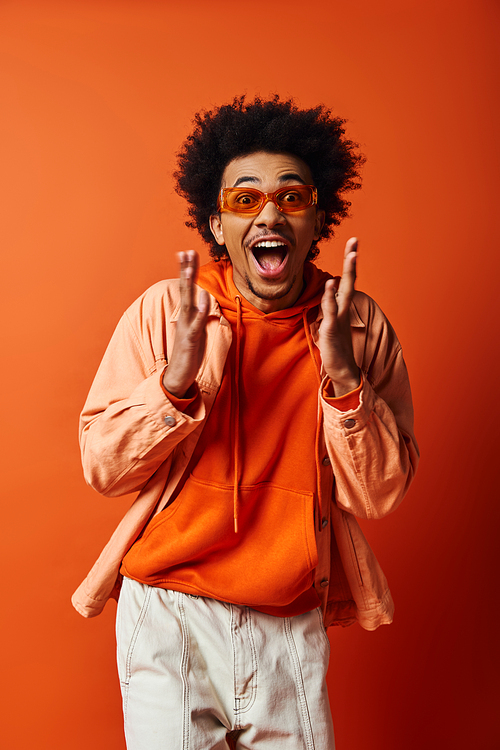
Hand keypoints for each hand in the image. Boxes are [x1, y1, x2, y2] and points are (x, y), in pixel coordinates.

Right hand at [162, 250, 208, 397]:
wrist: (179, 376)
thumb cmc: (189, 352)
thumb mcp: (196, 329)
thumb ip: (199, 312)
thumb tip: (205, 296)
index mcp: (187, 314)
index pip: (187, 288)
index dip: (187, 270)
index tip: (186, 252)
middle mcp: (184, 318)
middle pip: (185, 290)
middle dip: (185, 270)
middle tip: (185, 251)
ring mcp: (186, 328)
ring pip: (187, 302)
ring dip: (188, 285)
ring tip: (189, 267)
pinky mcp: (190, 340)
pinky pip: (196, 323)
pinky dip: (201, 311)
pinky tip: (204, 298)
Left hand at [318, 237, 359, 396]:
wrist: (343, 372)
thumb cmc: (336, 349)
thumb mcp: (330, 324)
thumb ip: (330, 307)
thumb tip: (331, 290)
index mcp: (343, 308)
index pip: (346, 282)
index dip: (349, 264)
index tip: (352, 245)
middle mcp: (344, 310)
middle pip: (349, 281)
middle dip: (351, 261)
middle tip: (354, 242)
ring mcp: (339, 319)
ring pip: (345, 291)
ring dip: (349, 272)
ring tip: (352, 254)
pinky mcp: (332, 329)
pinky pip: (332, 311)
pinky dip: (331, 297)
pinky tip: (331, 284)